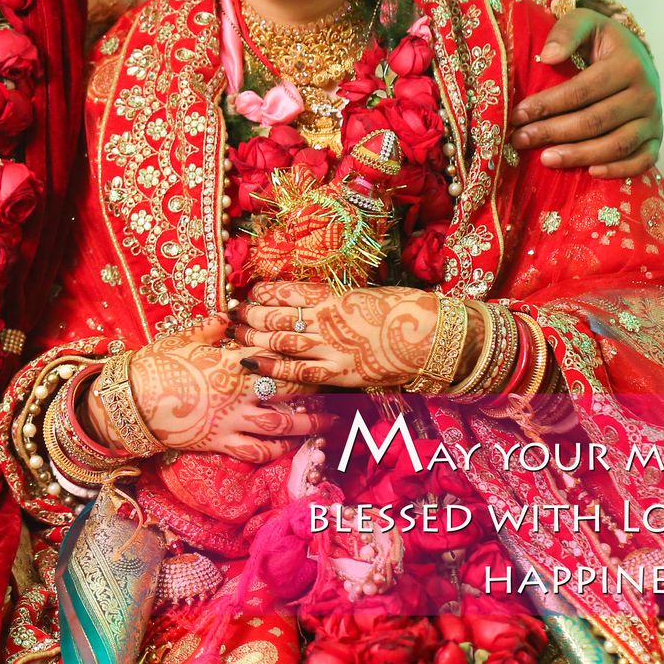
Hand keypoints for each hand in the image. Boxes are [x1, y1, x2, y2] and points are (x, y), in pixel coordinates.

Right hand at [100, 316, 335, 464]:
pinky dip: (277, 450)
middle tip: (337, 389)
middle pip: (287, 392)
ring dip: (308, 424)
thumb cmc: (156, 364)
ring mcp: (232, 420)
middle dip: (315, 391)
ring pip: (281, 424)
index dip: (299, 355)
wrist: (132, 401)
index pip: (275, 357)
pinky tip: (291, 446)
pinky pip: (257, 450)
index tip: (319, 352)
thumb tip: (228, 315)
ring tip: (328, 422)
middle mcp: (239, 393)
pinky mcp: (221, 442)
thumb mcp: (182, 338)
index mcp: (231, 362)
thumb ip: (209, 328)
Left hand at [231, 283, 440, 388]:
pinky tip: (251, 362)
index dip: (262, 293)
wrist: (430, 335)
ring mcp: (331, 347)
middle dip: (251, 315)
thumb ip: (335, 298)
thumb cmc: (403, 309)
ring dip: (255, 337)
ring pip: (282, 340)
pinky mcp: (339, 373)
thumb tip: (311, 297)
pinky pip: (299, 371)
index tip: (249, 294)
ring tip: (237, 334)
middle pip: (277, 315)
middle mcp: (326, 319)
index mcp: (333, 295)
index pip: (286, 290)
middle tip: (234, 316)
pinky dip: (272, 366)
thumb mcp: (364, 294)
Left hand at [511, 6, 662, 178]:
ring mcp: (654, 118)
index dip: (547, 104)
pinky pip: (643, 160)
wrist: (635, 55)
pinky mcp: (656, 137)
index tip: (518, 114)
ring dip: (579, 155)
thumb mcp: (585, 22)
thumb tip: (547, 57)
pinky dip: (619, 170)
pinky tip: (591, 172)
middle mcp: (647, 93)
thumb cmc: (602, 41)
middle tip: (520, 139)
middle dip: (553, 132)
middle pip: (595, 121)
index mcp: (628, 64)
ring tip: (545, 158)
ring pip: (617, 144)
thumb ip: (566, 32)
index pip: (582, 90)